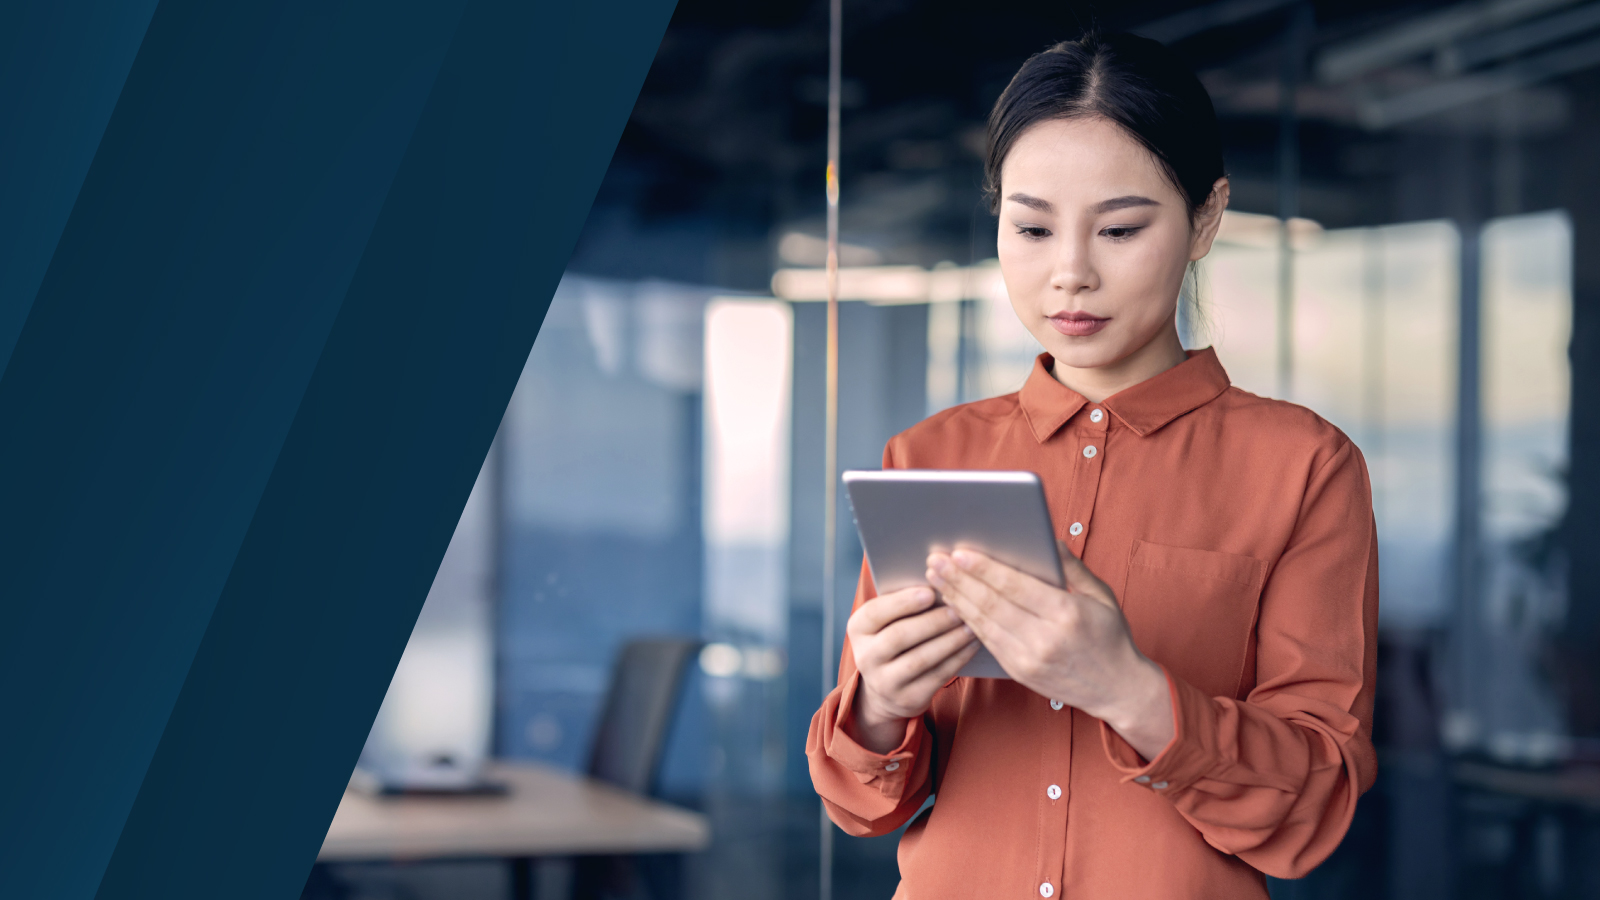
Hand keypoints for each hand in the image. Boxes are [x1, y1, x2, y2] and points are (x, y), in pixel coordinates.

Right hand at [845, 585, 980, 753]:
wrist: (887, 688)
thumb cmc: (894, 638)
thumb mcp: (888, 621)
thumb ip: (904, 602)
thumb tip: (940, 580)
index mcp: (858, 628)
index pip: (875, 612)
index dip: (903, 602)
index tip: (930, 591)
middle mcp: (865, 657)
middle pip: (899, 636)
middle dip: (932, 621)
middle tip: (959, 608)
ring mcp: (884, 682)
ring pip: (920, 659)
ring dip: (950, 640)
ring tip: (971, 625)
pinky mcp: (907, 699)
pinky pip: (937, 677)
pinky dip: (958, 658)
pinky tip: (972, 644)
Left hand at [927, 545, 1174, 760]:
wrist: (1119, 690)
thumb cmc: (1111, 637)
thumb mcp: (1102, 596)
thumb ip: (1072, 568)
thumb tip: (1048, 540)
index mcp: (1067, 613)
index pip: (1014, 586)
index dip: (983, 568)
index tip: (960, 552)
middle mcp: (1045, 638)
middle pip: (991, 603)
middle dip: (959, 579)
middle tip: (935, 559)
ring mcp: (1029, 658)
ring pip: (982, 623)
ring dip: (956, 598)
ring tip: (936, 578)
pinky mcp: (1019, 672)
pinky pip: (986, 641)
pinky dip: (966, 621)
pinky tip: (954, 604)